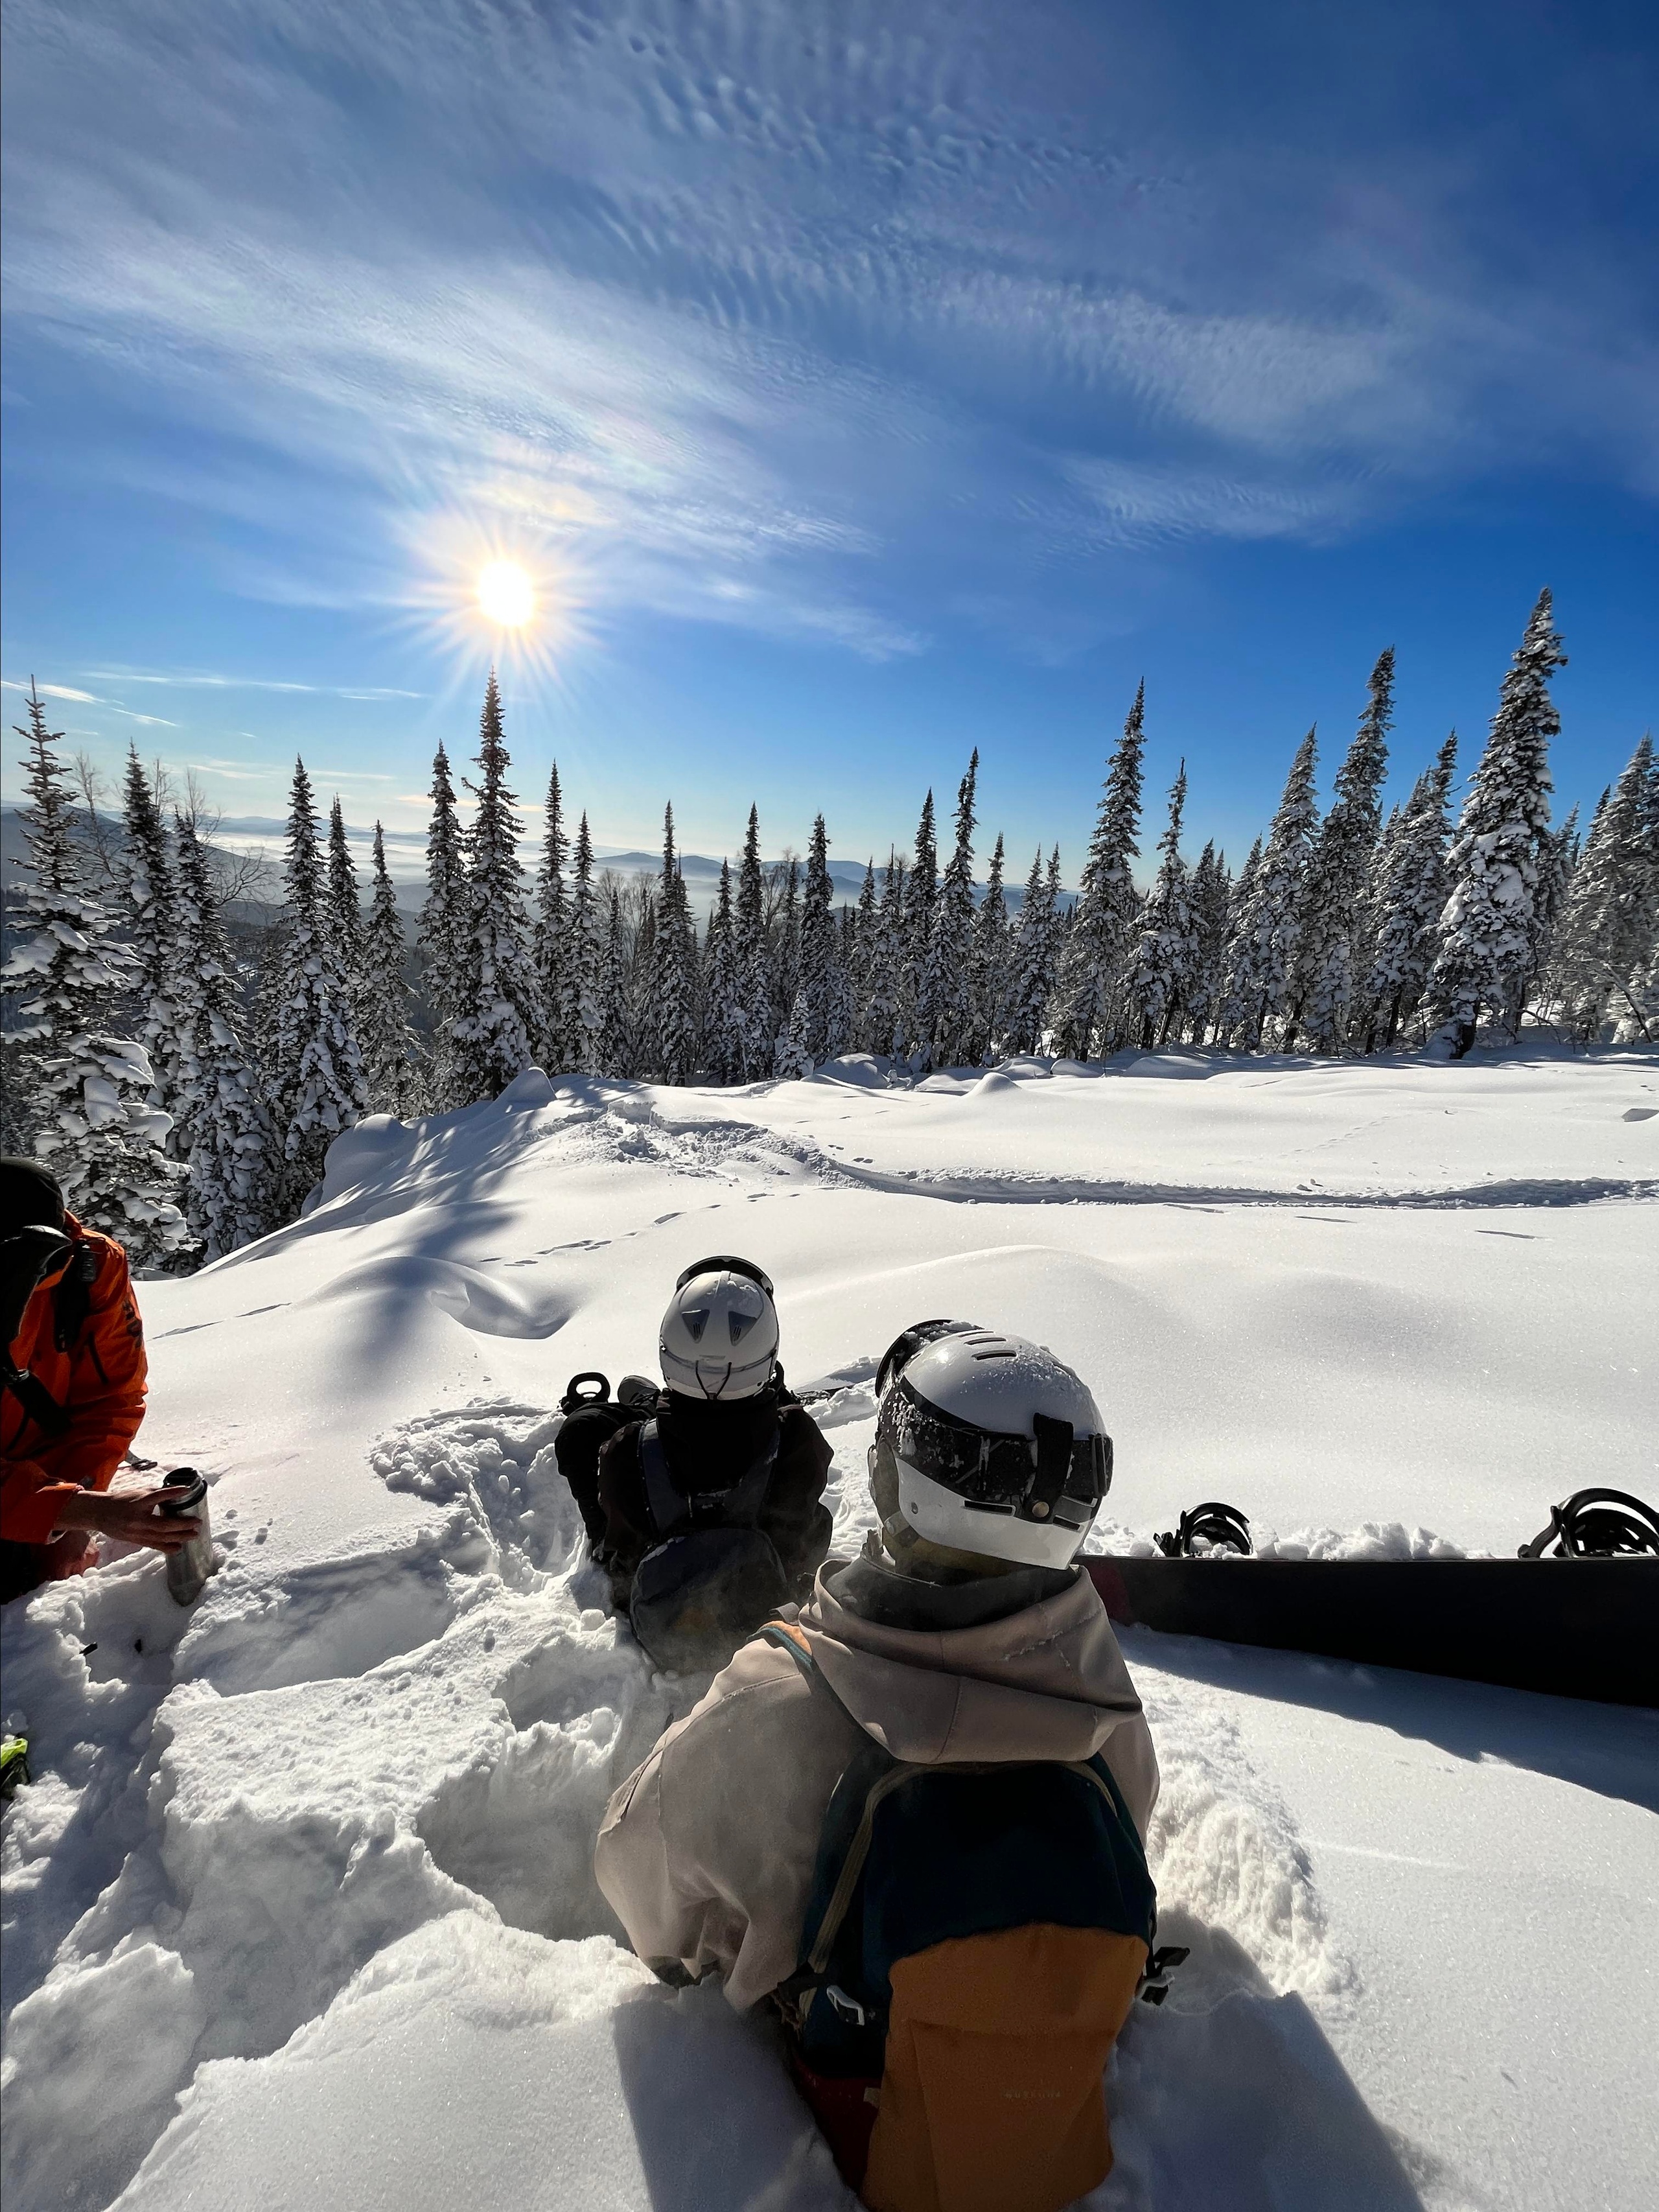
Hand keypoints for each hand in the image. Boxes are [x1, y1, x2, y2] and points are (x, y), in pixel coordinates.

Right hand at [54, 1486, 203, 1551]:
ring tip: (194, 1535)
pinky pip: (153, 1545)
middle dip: (183, 1524)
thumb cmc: (122, 1500)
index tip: (187, 1490)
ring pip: (161, 1537)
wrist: (100, 1513)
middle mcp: (138, 1518)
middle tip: (197, 1522)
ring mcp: (136, 1531)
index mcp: (139, 1502)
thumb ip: (156, 1494)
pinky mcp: (135, 1540)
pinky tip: (179, 1548)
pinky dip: (167, 1547)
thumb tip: (177, 1494)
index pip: (159, 1496)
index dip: (173, 1493)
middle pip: (164, 1524)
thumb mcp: (138, 1492)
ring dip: (179, 1537)